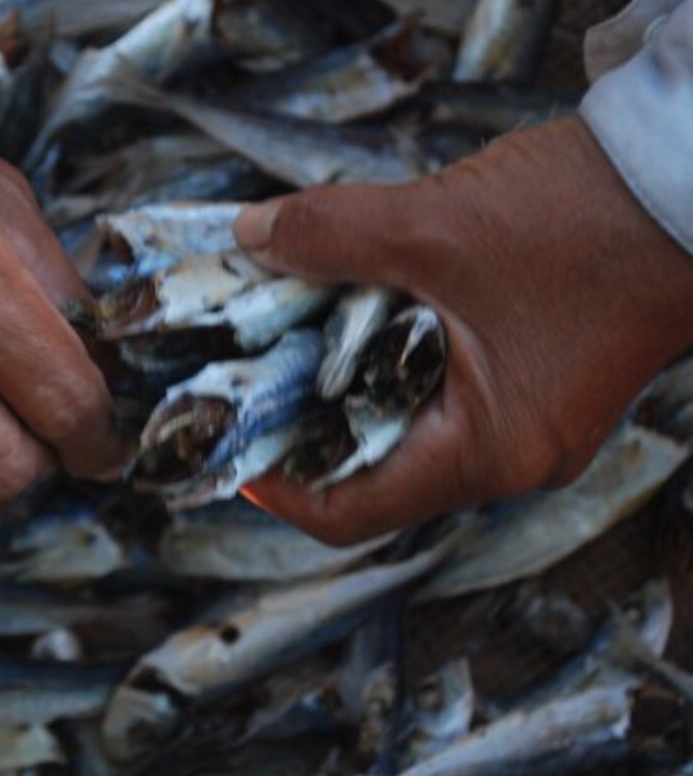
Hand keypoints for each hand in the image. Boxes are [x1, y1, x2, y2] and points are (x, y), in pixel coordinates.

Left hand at [234, 117, 692, 544]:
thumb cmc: (588, 217)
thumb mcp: (437, 226)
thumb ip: (332, 235)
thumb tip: (250, 237)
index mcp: (489, 449)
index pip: (357, 511)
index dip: (283, 489)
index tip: (233, 454)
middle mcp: (510, 451)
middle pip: (375, 465)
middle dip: (305, 421)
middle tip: (244, 379)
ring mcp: (529, 415)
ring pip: (407, 419)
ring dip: (347, 378)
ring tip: (289, 334)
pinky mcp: (538, 374)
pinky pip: (441, 385)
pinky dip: (391, 353)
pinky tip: (357, 305)